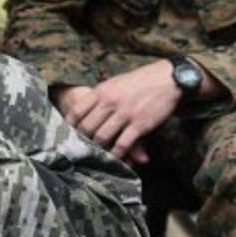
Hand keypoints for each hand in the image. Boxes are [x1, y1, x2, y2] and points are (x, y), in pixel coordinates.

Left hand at [57, 61, 179, 160]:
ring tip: (96, 155)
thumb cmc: (139, 81)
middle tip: (81, 149)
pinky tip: (114, 158)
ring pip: (102, 137)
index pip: (77, 111)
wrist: (167, 78)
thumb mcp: (114, 83)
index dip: (70, 125)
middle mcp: (110, 102)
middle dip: (82, 140)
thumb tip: (84, 110)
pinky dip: (117, 153)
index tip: (68, 134)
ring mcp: (125, 114)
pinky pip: (123, 143)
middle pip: (87, 127)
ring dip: (98, 149)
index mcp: (101, 91)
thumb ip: (99, 96)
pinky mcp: (140, 124)